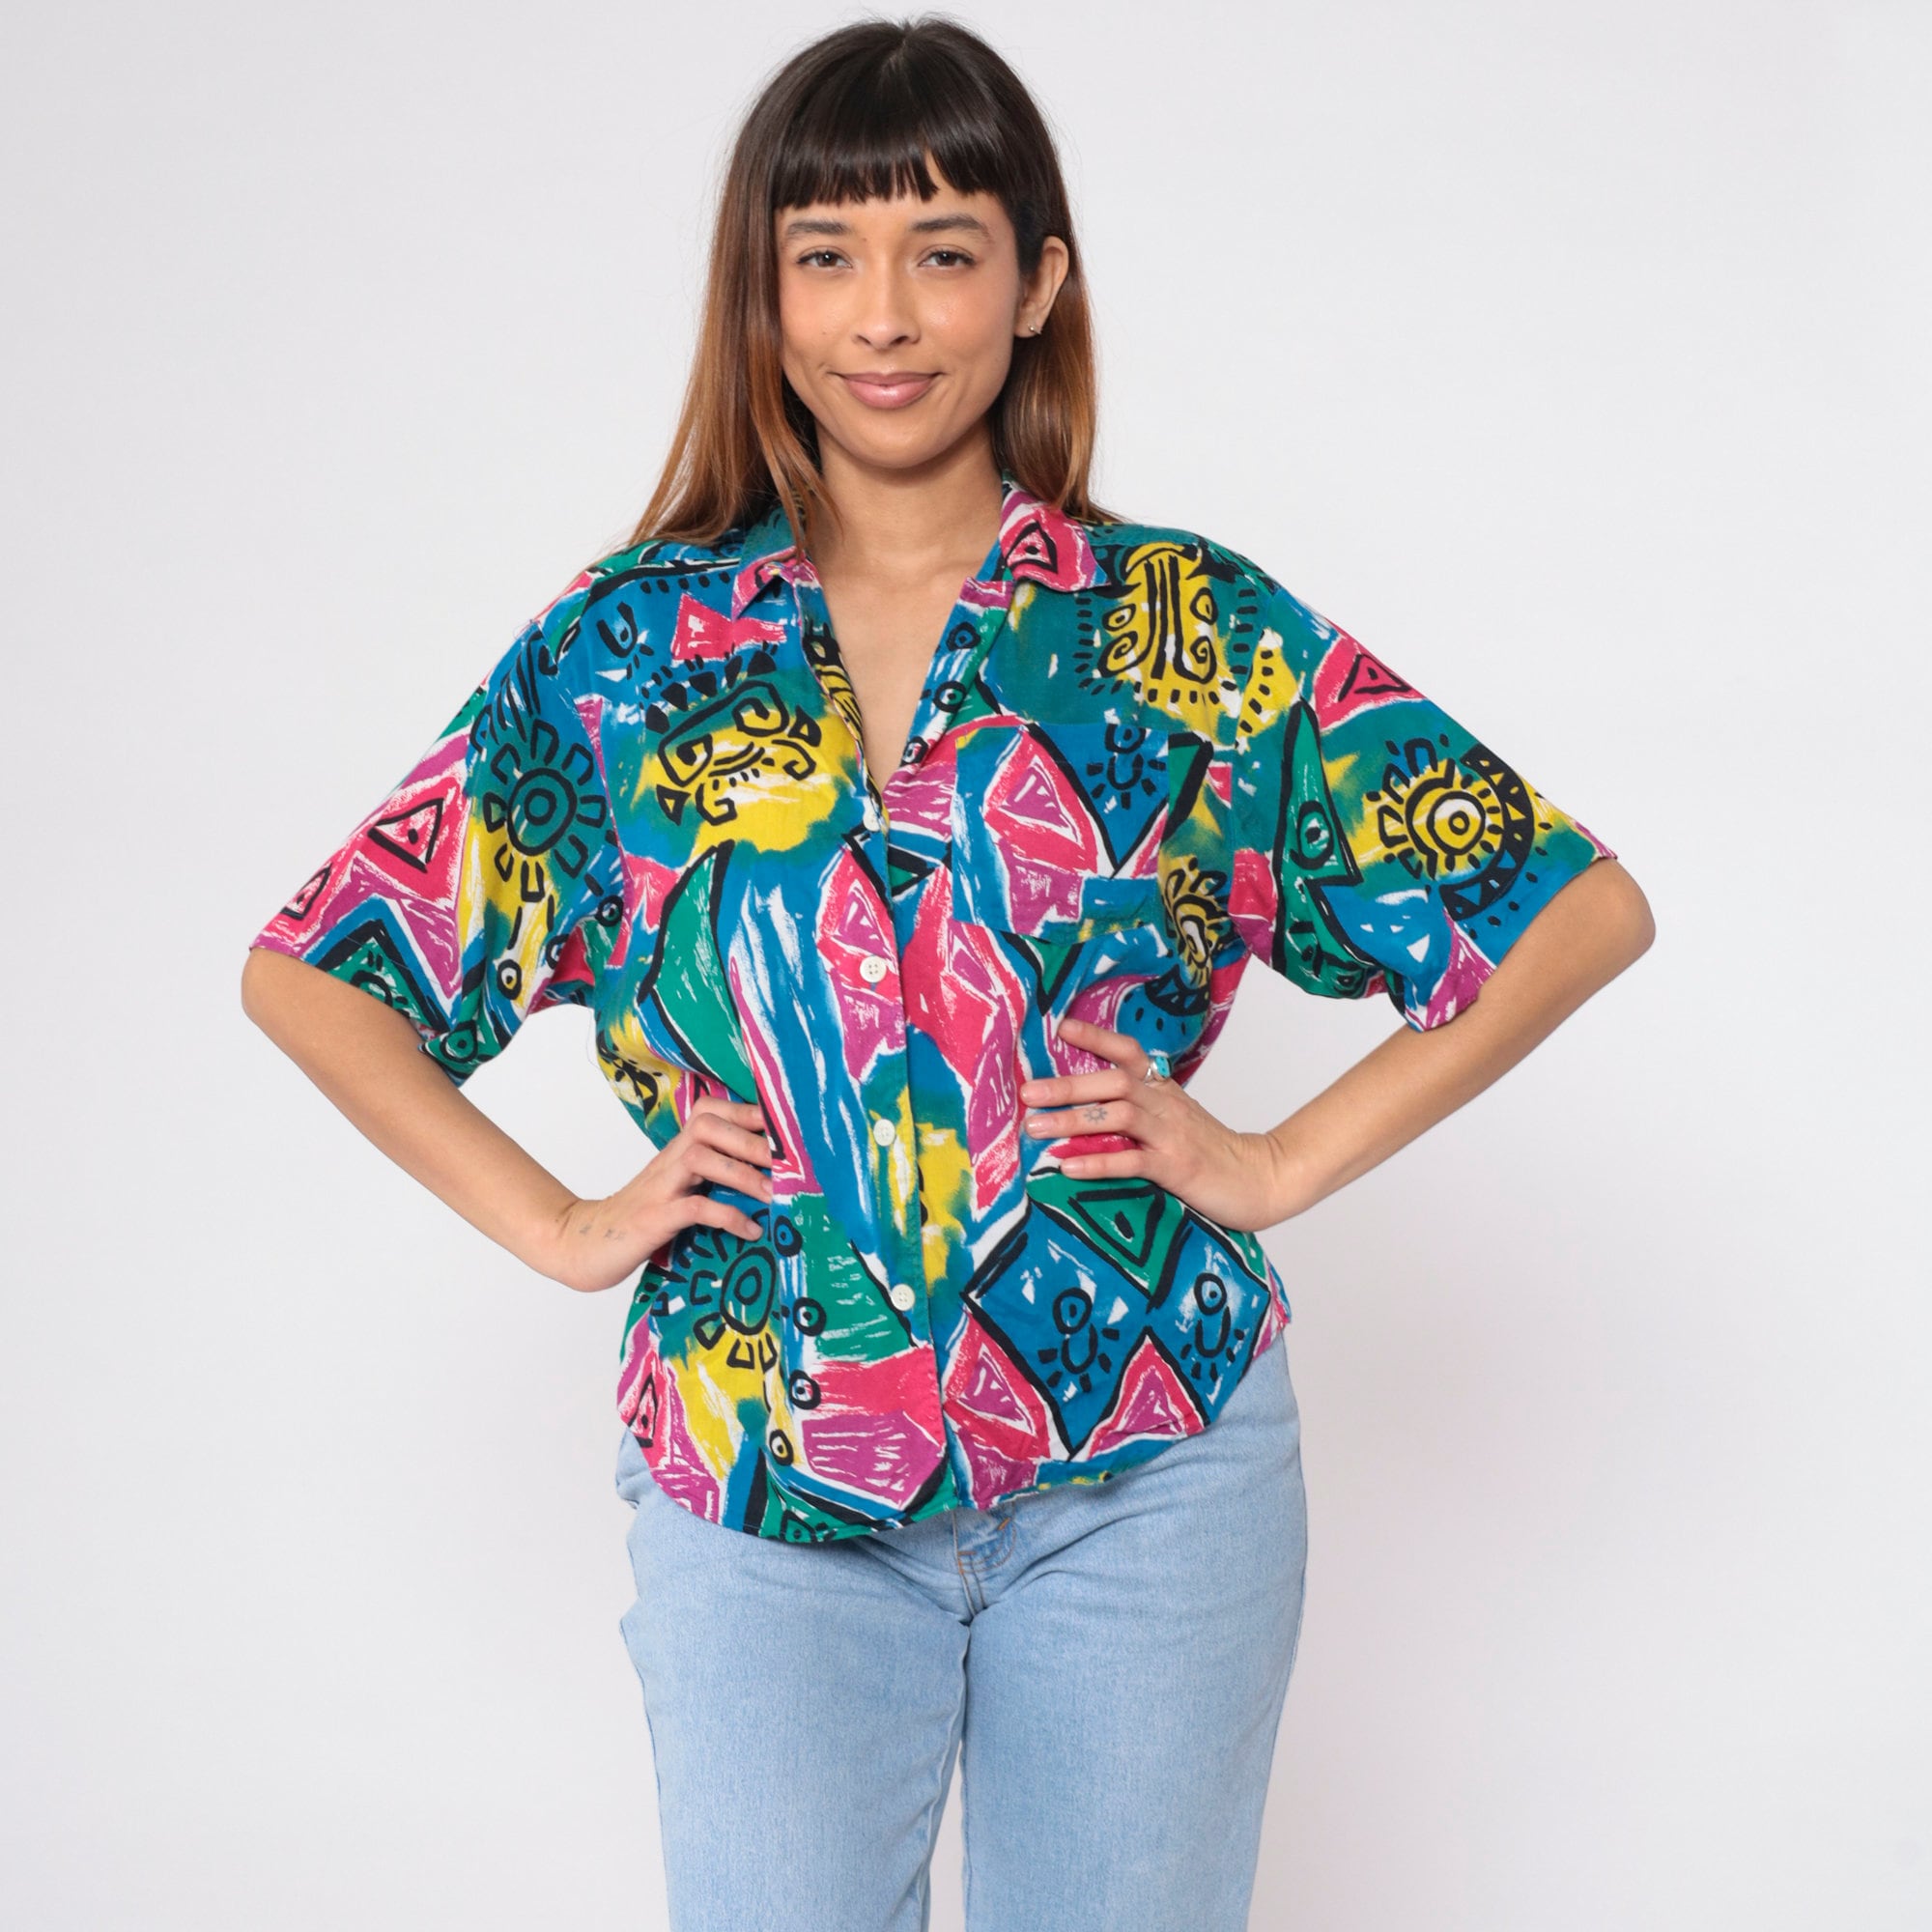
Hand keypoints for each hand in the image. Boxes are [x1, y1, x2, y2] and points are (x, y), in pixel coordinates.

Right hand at [544, 1095, 774, 1293]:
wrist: (582, 1244)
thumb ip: (711, 1178)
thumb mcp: (678, 1191)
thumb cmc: (640, 1219)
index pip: (710, 1112)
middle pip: (708, 1125)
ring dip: (741, 1174)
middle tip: (790, 1165)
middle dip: (752, 1141)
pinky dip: (727, 1216)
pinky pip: (694, 1208)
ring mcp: (659, 1188)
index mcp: (677, 1152)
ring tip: (773, 1196)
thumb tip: (766, 1179)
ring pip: (700, 1158)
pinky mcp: (652, 1219)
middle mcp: (668, 1162)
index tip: (787, 1130)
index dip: (748, 1113)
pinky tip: (750, 1231)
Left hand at [1018, 1017, 1292, 1233]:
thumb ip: (1137, 1108)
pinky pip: (1132, 1162)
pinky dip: (1098, 1162)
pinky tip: (1068, 1166)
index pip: (1129, 1053)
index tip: (1060, 1027)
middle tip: (1026, 1092)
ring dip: (1073, 1120)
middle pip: (1113, 1083)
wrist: (1260, 1177)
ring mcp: (1171, 1135)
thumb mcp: (1173, 1118)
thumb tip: (1082, 1106)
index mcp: (1163, 1089)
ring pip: (1118, 1117)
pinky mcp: (1176, 1168)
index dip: (1096, 1038)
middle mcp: (1165, 1105)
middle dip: (1067, 1085)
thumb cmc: (1207, 1150)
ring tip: (1036, 1129)